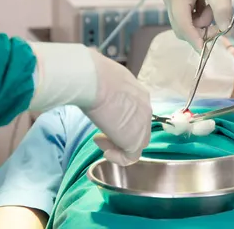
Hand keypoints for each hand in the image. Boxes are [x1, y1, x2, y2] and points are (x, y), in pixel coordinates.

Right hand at [28, 43, 151, 165]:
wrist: (93, 80)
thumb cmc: (92, 75)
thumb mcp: (103, 81)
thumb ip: (105, 90)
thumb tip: (88, 89)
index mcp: (139, 93)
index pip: (137, 114)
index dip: (121, 121)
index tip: (103, 122)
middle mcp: (145, 108)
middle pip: (140, 129)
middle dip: (121, 135)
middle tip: (100, 135)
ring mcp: (142, 124)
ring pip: (136, 144)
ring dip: (118, 146)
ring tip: (99, 142)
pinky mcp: (135, 139)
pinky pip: (131, 157)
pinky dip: (118, 158)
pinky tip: (105, 153)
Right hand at [161, 0, 233, 50]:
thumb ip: (222, 13)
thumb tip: (223, 31)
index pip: (183, 26)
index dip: (195, 40)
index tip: (207, 50)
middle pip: (182, 28)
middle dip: (201, 30)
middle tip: (220, 26)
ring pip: (186, 23)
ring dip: (202, 21)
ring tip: (214, 5)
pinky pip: (188, 16)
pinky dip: (201, 15)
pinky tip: (208, 3)